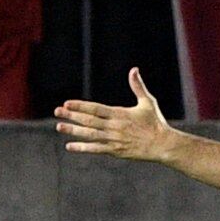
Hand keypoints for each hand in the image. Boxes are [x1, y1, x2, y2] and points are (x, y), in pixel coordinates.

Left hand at [54, 64, 183, 161]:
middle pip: (89, 121)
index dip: (80, 106)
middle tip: (57, 112)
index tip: (67, 103)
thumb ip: (138, 86)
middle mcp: (114, 127)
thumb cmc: (155, 122)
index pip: (96, 109)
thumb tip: (134, 69)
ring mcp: (113, 140)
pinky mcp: (115, 151)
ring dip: (73, 130)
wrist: (162, 145)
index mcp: (120, 114)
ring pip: (89, 135)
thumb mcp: (147, 102)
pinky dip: (82, 148)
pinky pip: (95, 149)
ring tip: (59, 126)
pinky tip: (70, 146)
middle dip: (72, 116)